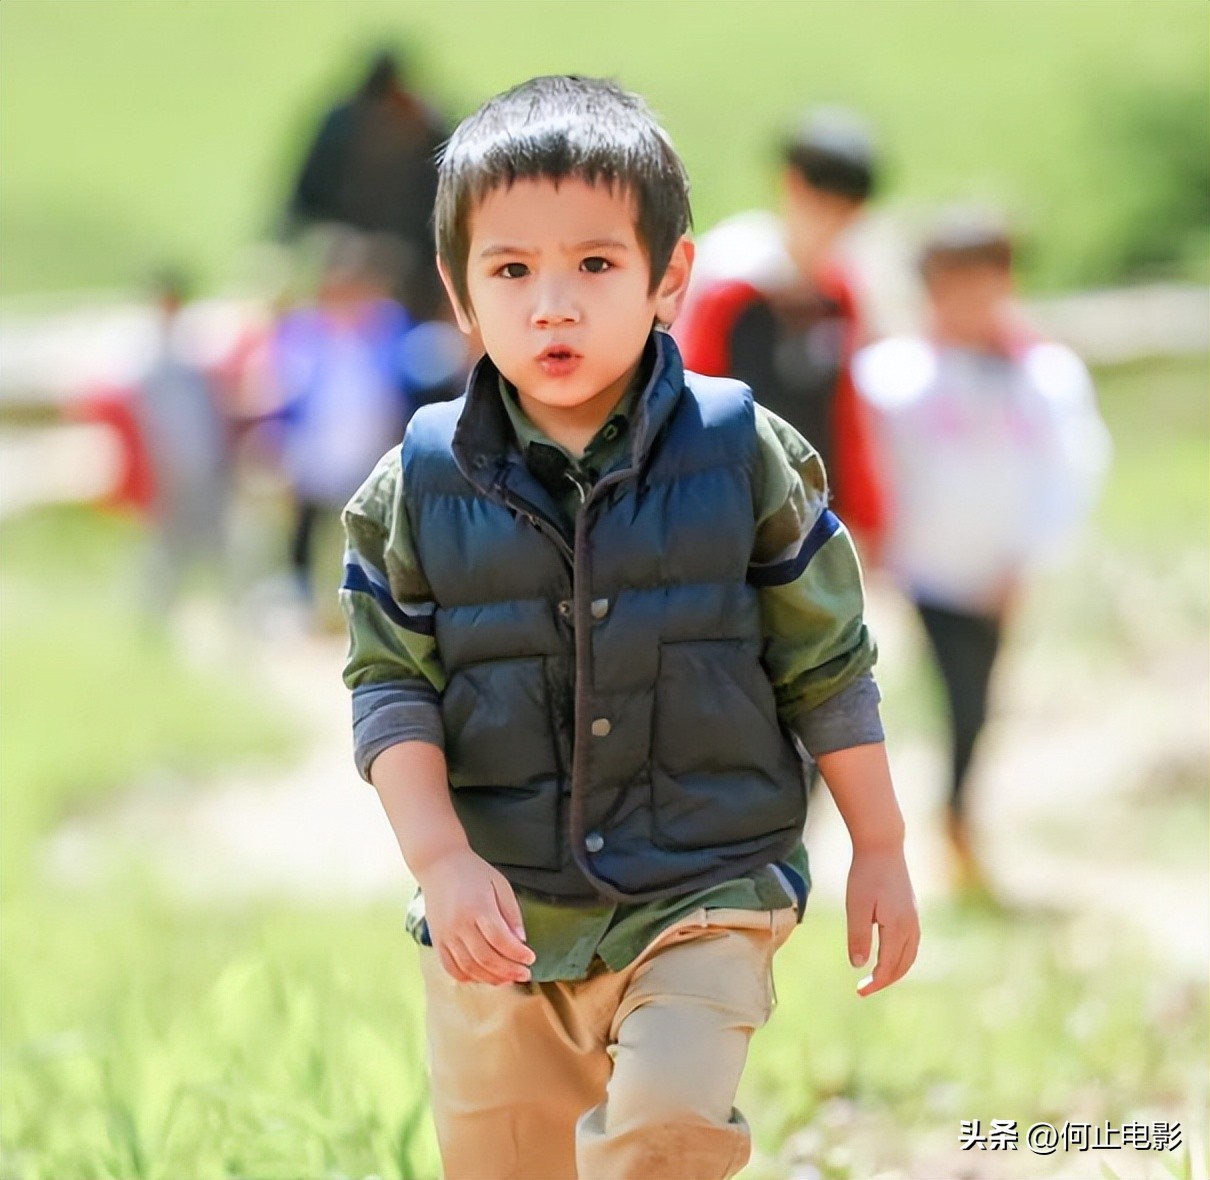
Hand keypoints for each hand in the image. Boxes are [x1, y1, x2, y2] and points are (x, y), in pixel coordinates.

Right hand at [417, 848, 535, 985]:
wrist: (438, 864)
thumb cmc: (473, 872)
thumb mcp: (500, 884)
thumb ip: (511, 912)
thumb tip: (521, 940)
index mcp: (478, 907)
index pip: (501, 940)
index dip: (518, 954)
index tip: (531, 958)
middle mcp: (459, 924)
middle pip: (486, 958)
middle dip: (509, 971)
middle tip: (524, 974)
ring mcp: (445, 935)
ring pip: (469, 967)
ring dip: (491, 978)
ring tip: (508, 978)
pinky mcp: (436, 940)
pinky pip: (450, 968)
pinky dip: (467, 977)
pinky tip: (483, 976)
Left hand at [845, 846, 918, 996]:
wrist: (883, 846)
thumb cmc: (866, 875)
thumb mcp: (857, 907)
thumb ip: (858, 937)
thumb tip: (859, 966)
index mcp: (898, 928)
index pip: (889, 967)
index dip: (875, 982)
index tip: (859, 991)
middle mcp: (911, 927)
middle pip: (903, 966)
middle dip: (885, 980)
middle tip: (864, 989)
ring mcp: (914, 918)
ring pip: (910, 956)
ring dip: (895, 970)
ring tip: (876, 977)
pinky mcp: (912, 911)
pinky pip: (911, 944)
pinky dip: (901, 957)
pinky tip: (887, 955)